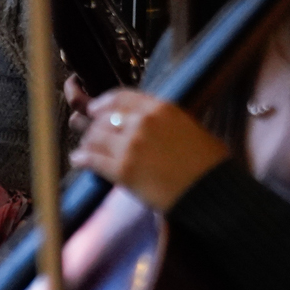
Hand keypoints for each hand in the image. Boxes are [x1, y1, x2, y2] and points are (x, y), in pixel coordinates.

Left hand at [69, 87, 228, 213]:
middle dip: (94, 127)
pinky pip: (92, 159)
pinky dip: (81, 159)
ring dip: (87, 143)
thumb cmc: (207, 163)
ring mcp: (131, 145)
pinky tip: (78, 160)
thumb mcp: (188, 127)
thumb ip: (162, 119)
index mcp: (161, 108)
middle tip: (90, 134)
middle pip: (103, 118)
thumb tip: (141, 121)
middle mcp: (143, 122)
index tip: (94, 108)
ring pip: (94, 137)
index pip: (119, 97)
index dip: (102, 103)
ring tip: (85, 148)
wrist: (211, 192)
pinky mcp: (124, 170)